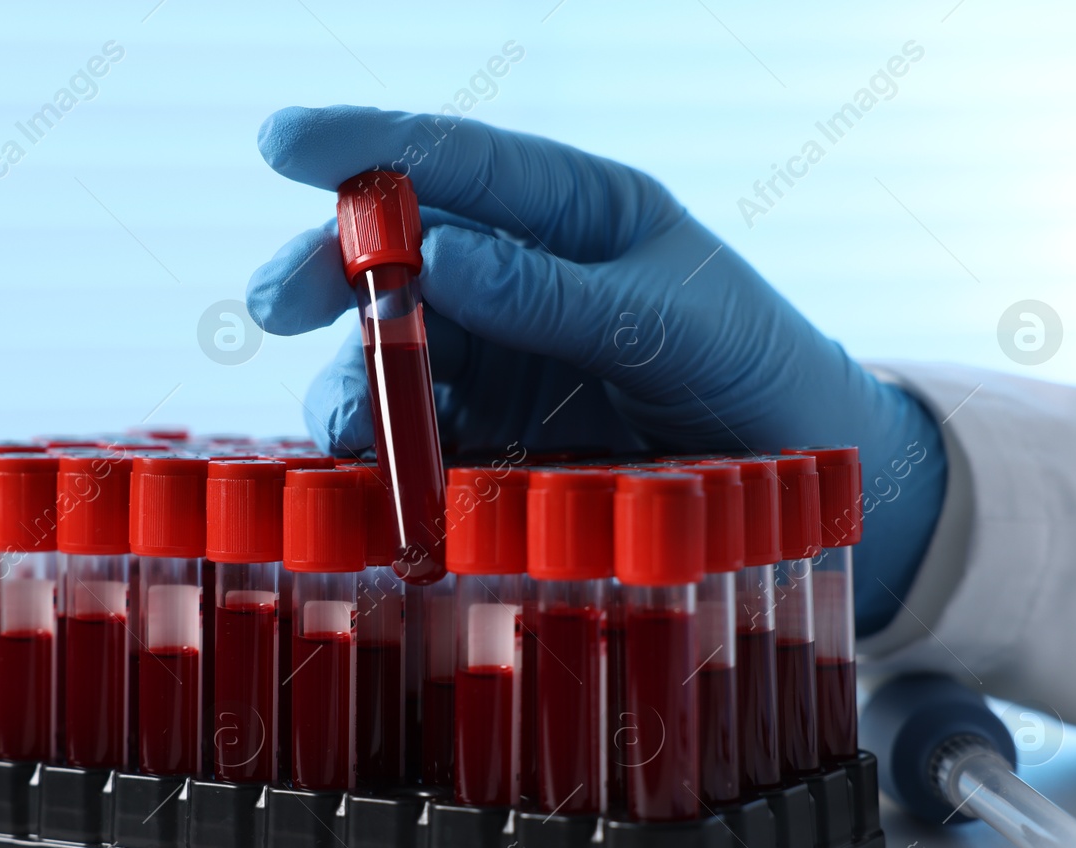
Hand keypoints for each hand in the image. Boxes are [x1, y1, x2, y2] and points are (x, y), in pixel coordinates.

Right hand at [246, 105, 944, 633]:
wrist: (795, 478)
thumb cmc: (751, 365)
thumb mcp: (671, 319)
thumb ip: (555, 294)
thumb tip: (438, 253)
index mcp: (572, 210)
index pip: (457, 159)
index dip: (364, 144)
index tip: (279, 142)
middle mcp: (518, 274)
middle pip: (397, 256)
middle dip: (329, 271)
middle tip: (279, 302)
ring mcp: (497, 356)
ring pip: (390, 355)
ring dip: (355, 383)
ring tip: (351, 426)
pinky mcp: (491, 436)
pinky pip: (416, 435)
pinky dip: (387, 455)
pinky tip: (382, 477)